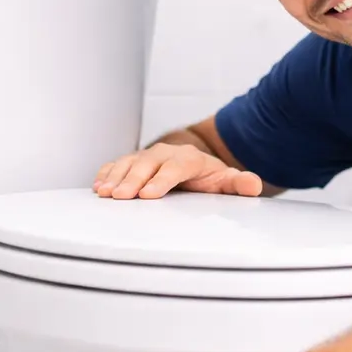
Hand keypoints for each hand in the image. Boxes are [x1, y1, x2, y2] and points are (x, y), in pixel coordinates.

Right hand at [93, 143, 262, 199]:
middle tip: (122, 196)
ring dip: (116, 177)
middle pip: (148, 164)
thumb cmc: (207, 177)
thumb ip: (239, 184)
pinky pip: (117, 164)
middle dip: (133, 180)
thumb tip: (253, 185)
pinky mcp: (132, 162)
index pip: (176, 167)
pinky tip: (98, 186)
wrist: (191, 163)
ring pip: (129, 163)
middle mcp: (165, 155)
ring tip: (104, 192)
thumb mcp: (225, 181)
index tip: (150, 194)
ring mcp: (147, 157)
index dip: (162, 179)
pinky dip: (107, 173)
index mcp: (189, 159)